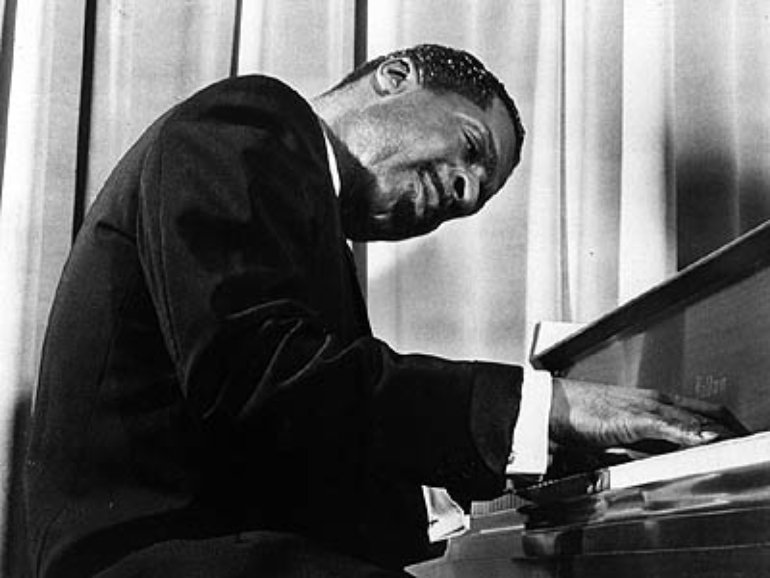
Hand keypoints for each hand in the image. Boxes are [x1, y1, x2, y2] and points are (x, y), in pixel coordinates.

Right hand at [548, 378, 745, 449]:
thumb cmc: (578, 416)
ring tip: (744, 445)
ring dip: (723, 433)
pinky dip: (692, 433)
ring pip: (695, 418)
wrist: (550, 407)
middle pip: (710, 413)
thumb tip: (662, 460)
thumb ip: (643, 445)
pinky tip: (708, 441)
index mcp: (653, 406)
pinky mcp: (632, 417)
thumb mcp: (619, 434)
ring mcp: (645, 408)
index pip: (705, 414)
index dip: (730, 427)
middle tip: (755, 444)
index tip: (747, 441)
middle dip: (736, 430)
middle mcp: (655, 403)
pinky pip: (669, 424)